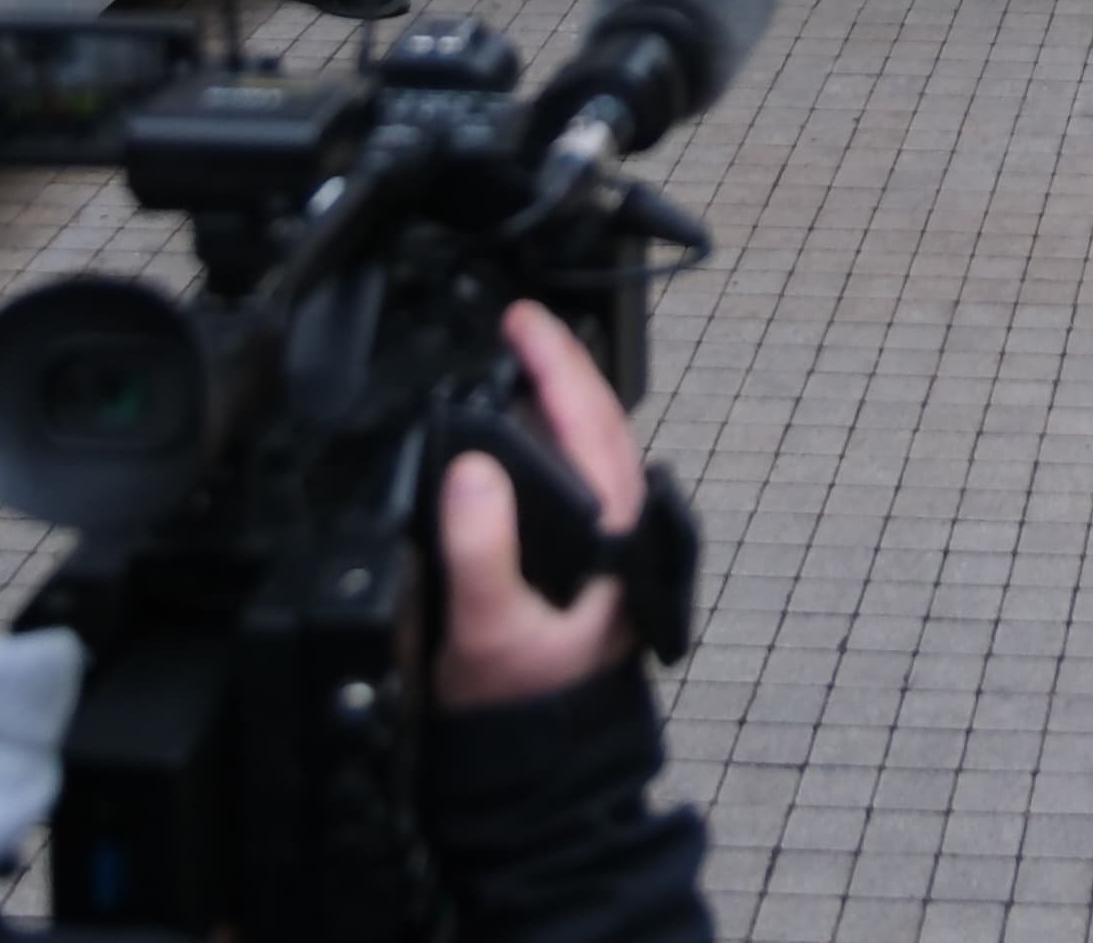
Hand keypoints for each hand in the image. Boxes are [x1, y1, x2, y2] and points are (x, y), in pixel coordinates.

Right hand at [433, 303, 647, 709]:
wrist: (532, 773)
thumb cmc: (523, 709)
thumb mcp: (488, 631)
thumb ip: (481, 551)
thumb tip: (472, 467)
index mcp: (613, 535)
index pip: (589, 422)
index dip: (555, 362)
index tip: (521, 320)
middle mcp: (619, 531)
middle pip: (597, 423)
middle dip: (559, 365)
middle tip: (514, 323)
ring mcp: (605, 546)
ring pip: (589, 449)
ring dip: (554, 401)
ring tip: (511, 361)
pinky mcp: (583, 563)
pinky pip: (570, 478)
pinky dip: (544, 442)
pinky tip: (513, 435)